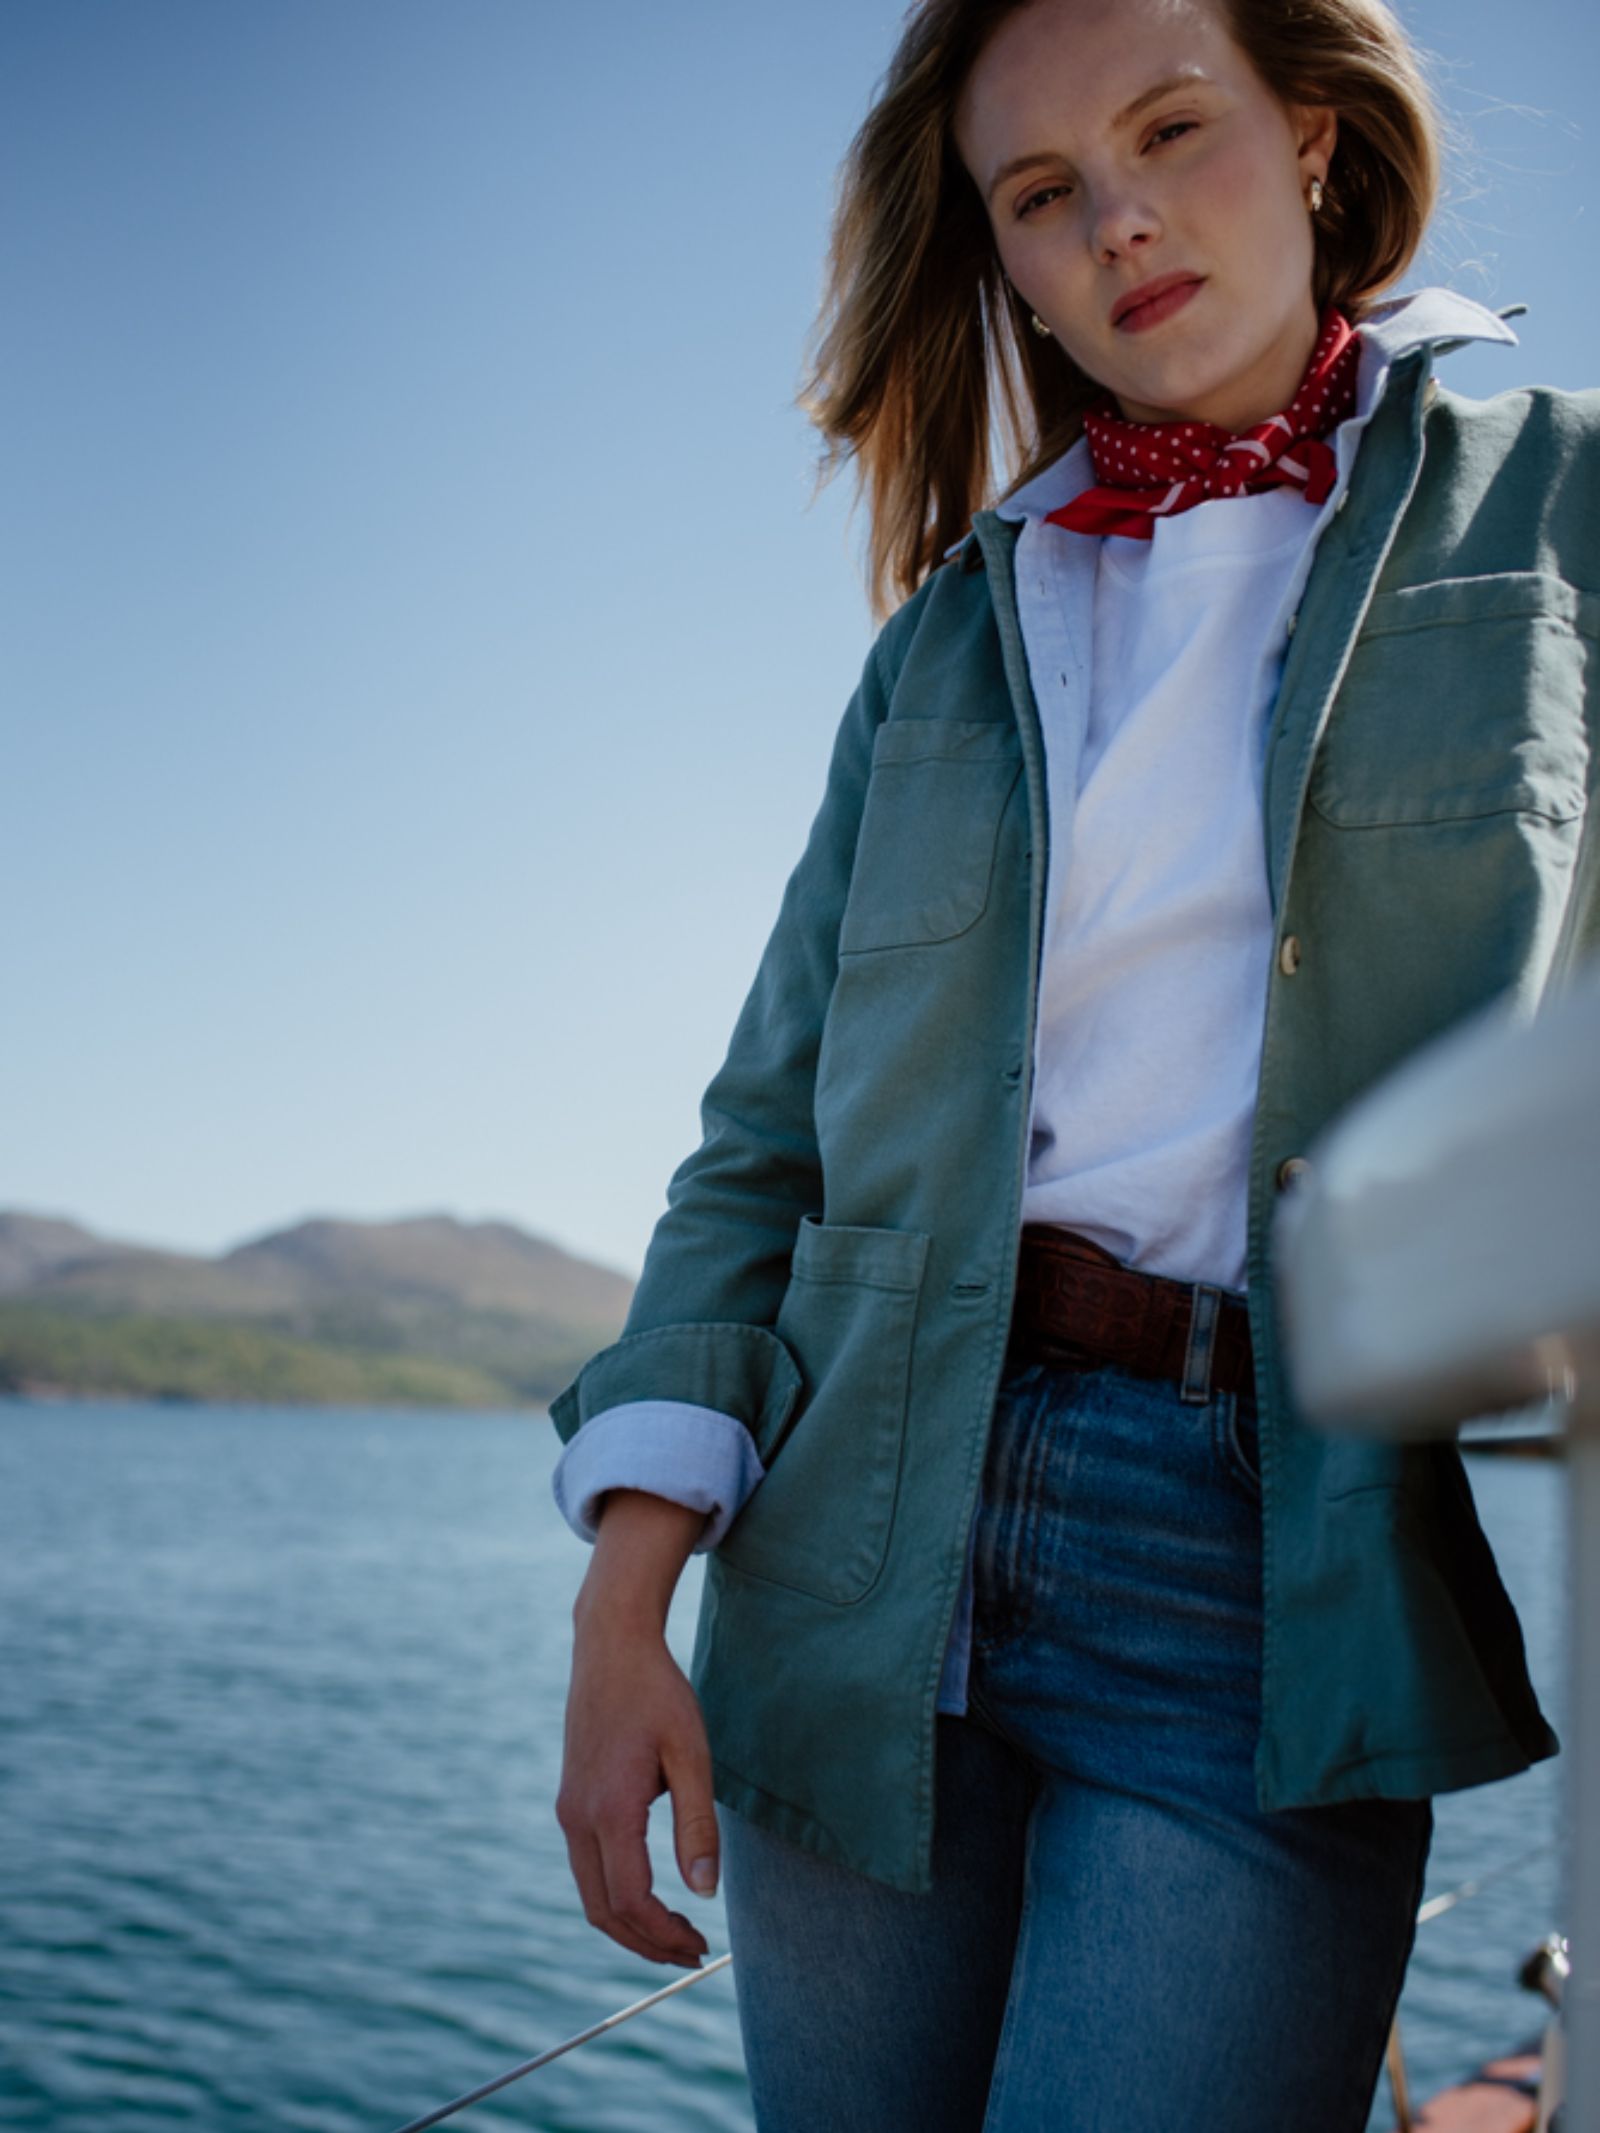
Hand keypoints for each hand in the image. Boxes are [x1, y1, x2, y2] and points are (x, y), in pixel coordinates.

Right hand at [556, 1494, 719, 1967]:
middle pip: (603, 1911)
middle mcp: (577, 1817)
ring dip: (630, 1924)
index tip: (701, 1943)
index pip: (630, 1900)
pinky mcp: (570, 1800)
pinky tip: (652, 1894)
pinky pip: (587, 1868)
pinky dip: (616, 1896)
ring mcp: (567, 1809)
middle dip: (646, 1943)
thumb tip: (706, 1892)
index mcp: (608, 1809)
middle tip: (693, 1951)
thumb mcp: (691, 1753)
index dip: (664, 1935)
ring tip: (677, 1932)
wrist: (610, 1645)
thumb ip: (697, 1825)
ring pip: (590, 1894)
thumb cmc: (658, 1693)